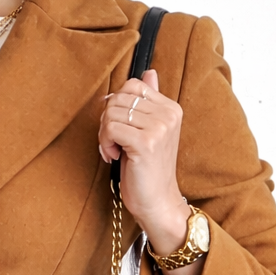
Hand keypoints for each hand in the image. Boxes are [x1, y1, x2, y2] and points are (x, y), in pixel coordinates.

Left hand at [98, 68, 203, 274]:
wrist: (157, 201)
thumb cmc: (148, 169)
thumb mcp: (150, 131)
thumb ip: (149, 101)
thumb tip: (148, 72)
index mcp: (171, 108)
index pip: (133, 85)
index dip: (117, 104)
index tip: (118, 128)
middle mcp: (168, 114)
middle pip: (119, 97)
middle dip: (107, 119)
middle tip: (111, 142)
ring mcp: (158, 128)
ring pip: (111, 112)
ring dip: (104, 134)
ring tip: (114, 151)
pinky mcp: (145, 143)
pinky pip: (110, 128)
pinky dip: (105, 143)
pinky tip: (113, 157)